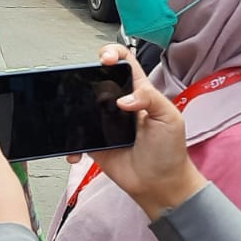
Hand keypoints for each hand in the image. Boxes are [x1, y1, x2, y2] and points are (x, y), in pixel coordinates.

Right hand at [89, 45, 206, 218]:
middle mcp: (119, 103)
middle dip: (85, 77)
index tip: (104, 60)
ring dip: (73, 107)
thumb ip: (150, 98)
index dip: (112, 54)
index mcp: (139, 92)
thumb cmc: (169, 152)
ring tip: (76, 117)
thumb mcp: (169, 118)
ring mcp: (104, 122)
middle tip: (82, 84)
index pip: (124, 62)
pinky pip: (75, 136)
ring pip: (81, 104)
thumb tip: (122, 99)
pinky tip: (76, 150)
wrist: (160, 186)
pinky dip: (70, 142)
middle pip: (97, 79)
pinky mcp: (93, 141)